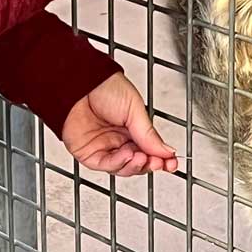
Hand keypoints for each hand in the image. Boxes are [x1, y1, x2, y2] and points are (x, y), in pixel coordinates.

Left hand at [62, 72, 178, 175]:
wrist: (79, 83)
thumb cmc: (104, 86)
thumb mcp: (134, 108)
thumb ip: (148, 133)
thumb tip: (166, 151)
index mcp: (131, 126)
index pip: (149, 148)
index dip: (161, 158)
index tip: (172, 163)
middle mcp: (118, 138)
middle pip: (138, 161)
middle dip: (150, 164)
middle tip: (160, 163)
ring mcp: (104, 147)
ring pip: (124, 167)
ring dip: (135, 165)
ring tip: (142, 157)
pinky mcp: (89, 154)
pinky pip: (107, 165)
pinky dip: (119, 163)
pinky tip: (127, 156)